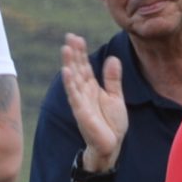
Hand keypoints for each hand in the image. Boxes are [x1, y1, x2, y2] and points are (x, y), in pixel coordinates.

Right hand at [62, 35, 127, 170]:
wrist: (111, 145)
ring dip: (69, 64)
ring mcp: (81, 102)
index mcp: (92, 88)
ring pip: (73, 79)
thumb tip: (112, 59)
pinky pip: (74, 95)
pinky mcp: (81, 112)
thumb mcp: (116, 96)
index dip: (81, 52)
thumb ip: (112, 78)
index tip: (76, 38)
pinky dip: (70, 84)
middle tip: (69, 37)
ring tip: (66, 48)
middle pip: (77, 69)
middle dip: (73, 53)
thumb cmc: (112, 124)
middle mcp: (84, 93)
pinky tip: (67, 72)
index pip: (84, 66)